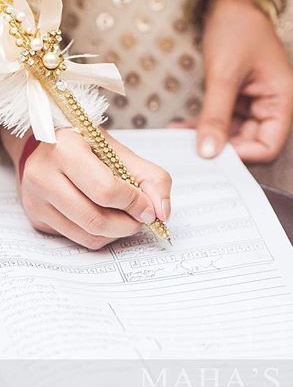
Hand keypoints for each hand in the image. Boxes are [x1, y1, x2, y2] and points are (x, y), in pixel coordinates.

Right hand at [3, 128, 171, 249]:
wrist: (49, 147)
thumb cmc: (89, 148)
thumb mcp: (123, 152)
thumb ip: (152, 179)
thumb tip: (162, 213)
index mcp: (66, 150)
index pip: (106, 190)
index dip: (134, 203)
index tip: (149, 207)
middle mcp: (43, 176)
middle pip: (95, 219)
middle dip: (129, 224)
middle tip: (142, 217)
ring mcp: (36, 200)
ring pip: (87, 235)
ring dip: (117, 232)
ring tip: (128, 218)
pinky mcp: (37, 219)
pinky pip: (77, 239)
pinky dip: (101, 235)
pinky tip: (108, 218)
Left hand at [171, 0, 292, 162]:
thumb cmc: (237, 29)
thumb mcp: (224, 74)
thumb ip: (216, 116)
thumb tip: (208, 152)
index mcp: (282, 99)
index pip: (269, 145)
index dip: (244, 155)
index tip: (213, 156)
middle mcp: (272, 104)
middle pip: (251, 142)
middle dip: (221, 147)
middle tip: (190, 152)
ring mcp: (255, 101)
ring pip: (234, 133)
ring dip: (208, 136)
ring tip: (180, 139)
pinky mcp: (239, 97)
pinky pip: (223, 119)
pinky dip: (204, 124)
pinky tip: (182, 127)